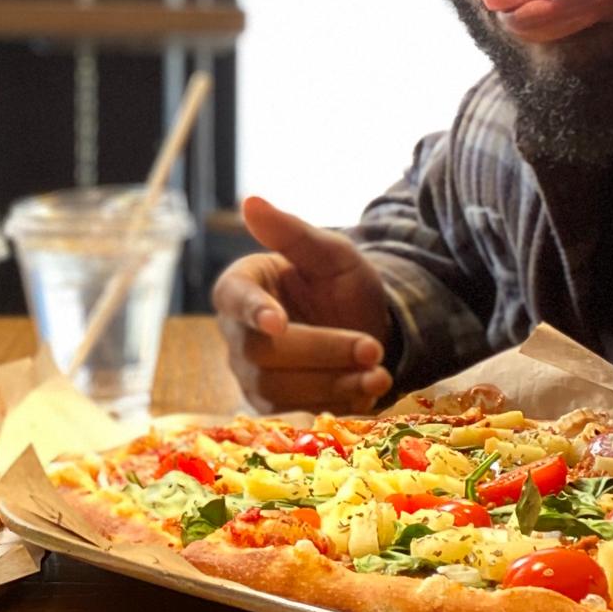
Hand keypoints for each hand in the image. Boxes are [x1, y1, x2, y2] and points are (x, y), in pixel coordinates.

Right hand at [211, 195, 394, 413]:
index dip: (253, 311)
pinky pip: (297, 410)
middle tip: (371, 346)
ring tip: (378, 370)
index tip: (279, 322)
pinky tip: (370, 387)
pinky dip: (338, 400)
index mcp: (241, 286)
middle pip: (262, 353)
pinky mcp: (273, 405)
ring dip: (333, 380)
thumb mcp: (330, 254)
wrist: (368, 329)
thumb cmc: (341, 285)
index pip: (234, 299)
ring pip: (278, 389)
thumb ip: (292, 233)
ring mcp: (251, 373)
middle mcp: (238, 333)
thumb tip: (250, 201)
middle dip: (321, 351)